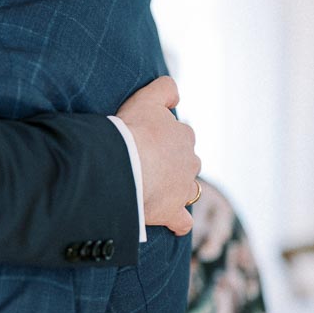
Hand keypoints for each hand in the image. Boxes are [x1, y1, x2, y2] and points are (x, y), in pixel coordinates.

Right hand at [116, 76, 199, 235]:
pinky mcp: (173, 211)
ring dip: (178, 189)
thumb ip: (164, 89)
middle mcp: (190, 161)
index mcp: (184, 136)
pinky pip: (182, 221)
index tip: (146, 141)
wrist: (123, 164)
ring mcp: (183, 188)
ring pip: (188, 188)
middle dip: (173, 164)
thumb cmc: (131, 131)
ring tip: (157, 191)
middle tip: (147, 165)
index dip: (163, 138)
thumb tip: (175, 94)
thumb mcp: (147, 98)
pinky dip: (178, 222)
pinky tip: (172, 223)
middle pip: (186, 162)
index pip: (180, 135)